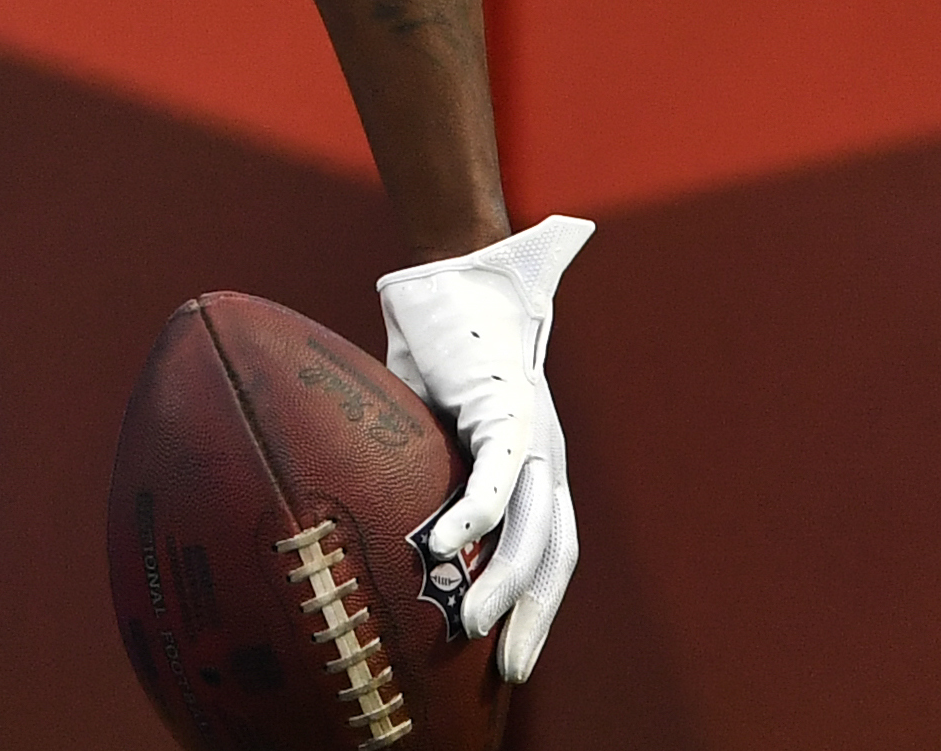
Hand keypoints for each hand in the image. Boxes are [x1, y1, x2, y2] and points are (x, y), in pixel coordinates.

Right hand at [374, 214, 591, 681]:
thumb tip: (386, 516)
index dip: (537, 605)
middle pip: (553, 554)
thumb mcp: (433, 420)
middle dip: (534, 617)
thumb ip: (424, 464)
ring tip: (468, 627)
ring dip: (503, 583)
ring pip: (530, 527)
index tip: (510, 656)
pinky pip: (495, 474)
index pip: (549, 549)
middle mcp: (544, 455)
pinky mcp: (508, 406)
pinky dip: (475, 515)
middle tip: (507, 672)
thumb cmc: (443, 341)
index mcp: (534, 462)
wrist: (454, 268)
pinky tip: (447, 548)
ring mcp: (532, 433)